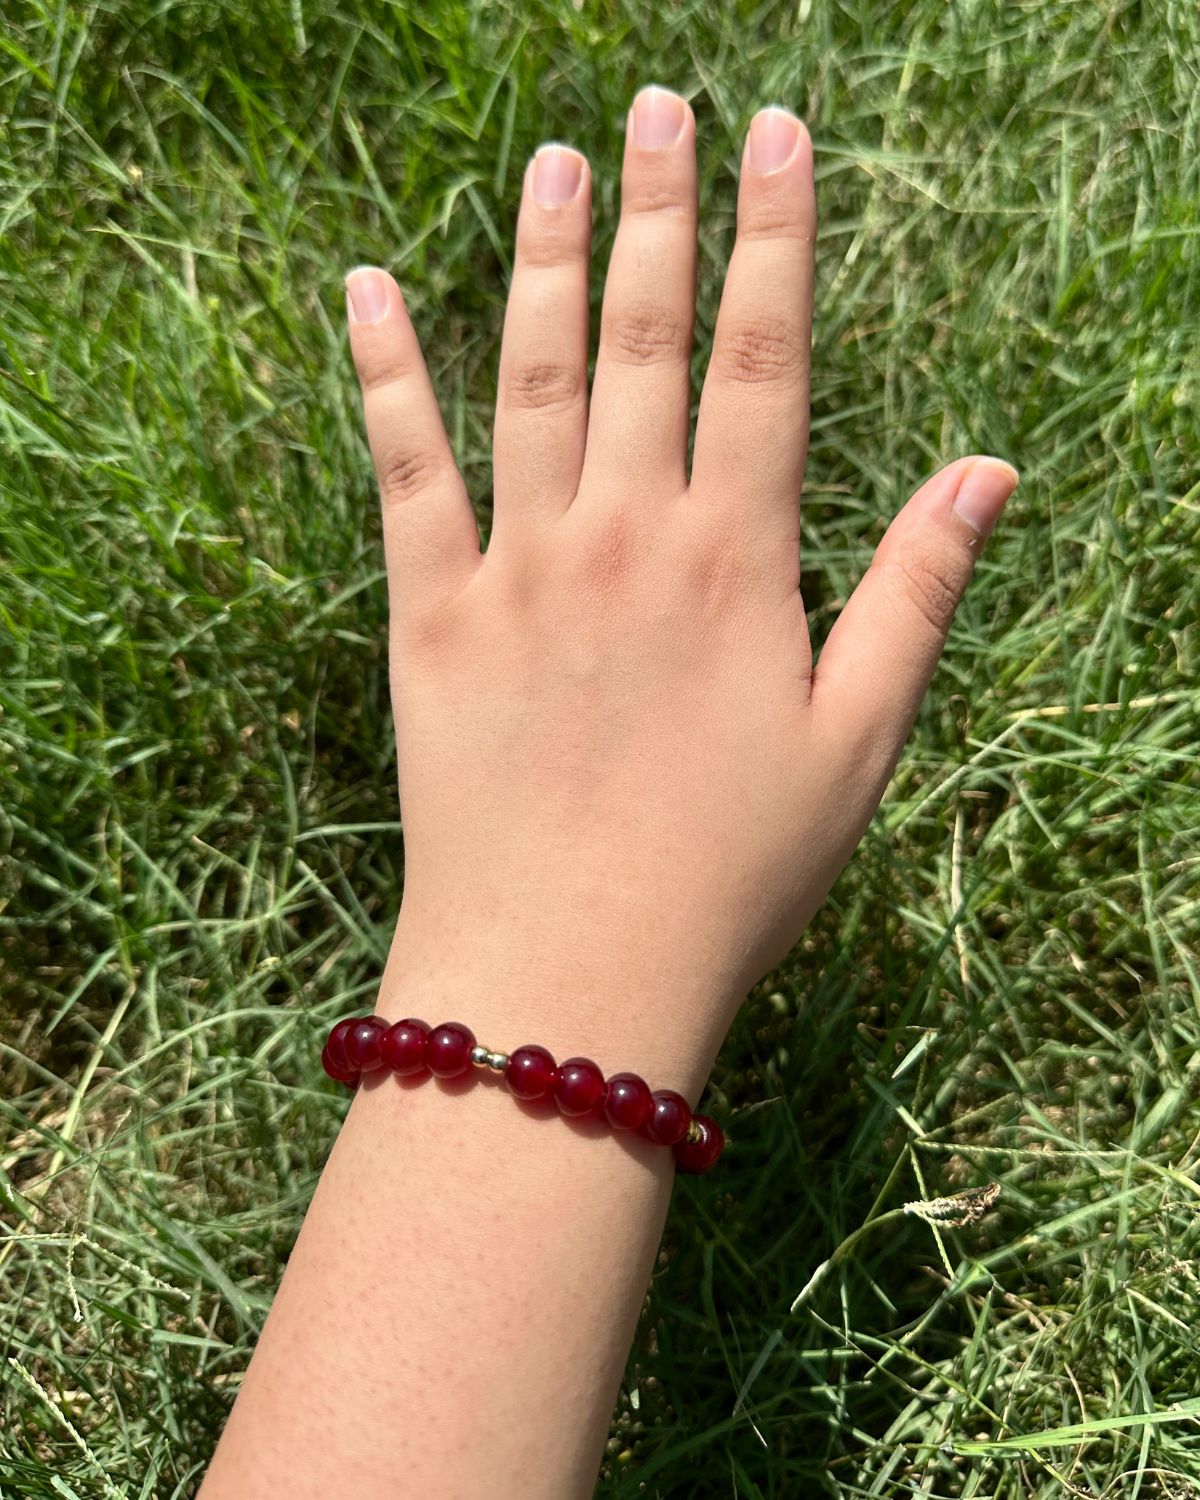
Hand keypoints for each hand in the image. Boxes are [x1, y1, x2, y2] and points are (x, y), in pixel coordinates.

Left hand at [344, 88, 1016, 1088]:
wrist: (572, 971)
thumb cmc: (731, 873)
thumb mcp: (856, 742)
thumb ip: (916, 595)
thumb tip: (989, 472)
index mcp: (735, 561)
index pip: (764, 360)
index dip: (776, 239)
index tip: (778, 136)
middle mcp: (625, 536)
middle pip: (644, 339)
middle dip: (659, 212)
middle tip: (659, 106)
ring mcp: (520, 568)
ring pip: (532, 376)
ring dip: (544, 258)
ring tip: (555, 159)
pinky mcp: (430, 617)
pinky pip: (404, 471)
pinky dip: (385, 374)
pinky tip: (367, 287)